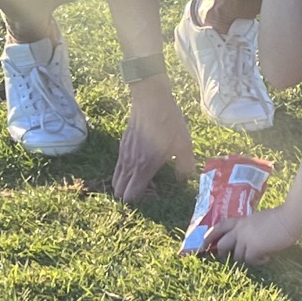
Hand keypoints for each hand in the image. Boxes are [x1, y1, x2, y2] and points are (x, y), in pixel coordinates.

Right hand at [112, 78, 195, 202]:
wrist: (151, 99)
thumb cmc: (169, 122)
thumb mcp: (184, 144)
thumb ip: (185, 166)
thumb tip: (185, 180)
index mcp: (144, 167)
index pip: (130, 196)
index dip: (140, 202)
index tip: (152, 196)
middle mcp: (130, 164)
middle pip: (119, 192)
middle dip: (130, 196)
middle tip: (147, 190)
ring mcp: (123, 154)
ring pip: (116, 180)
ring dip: (125, 184)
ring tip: (143, 179)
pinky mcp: (122, 145)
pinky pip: (118, 167)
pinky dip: (124, 173)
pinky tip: (139, 165)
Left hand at [205, 205, 301, 264]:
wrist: (289, 218)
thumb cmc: (279, 218)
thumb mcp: (259, 221)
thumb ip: (251, 229)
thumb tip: (249, 243)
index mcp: (242, 221)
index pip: (220, 226)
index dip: (211, 235)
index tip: (204, 244)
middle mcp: (240, 230)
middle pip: (222, 244)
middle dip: (222, 254)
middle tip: (227, 259)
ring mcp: (246, 239)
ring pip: (237, 256)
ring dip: (247, 259)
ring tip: (259, 256)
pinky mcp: (254, 248)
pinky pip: (250, 261)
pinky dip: (259, 261)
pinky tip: (267, 257)